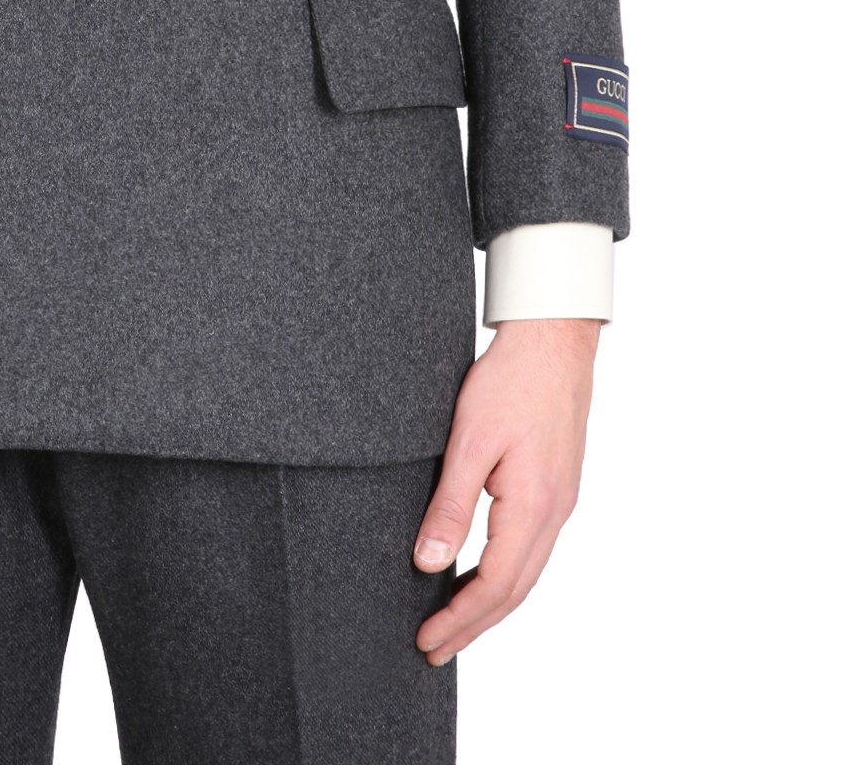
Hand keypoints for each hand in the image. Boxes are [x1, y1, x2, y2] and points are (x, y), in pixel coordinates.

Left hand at [411, 316, 599, 664]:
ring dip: (490, 604)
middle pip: (514, 590)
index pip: (495, 585)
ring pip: (526, 572)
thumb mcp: (469, 441)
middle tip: (433, 649)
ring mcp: (561, 501)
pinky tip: (482, 574)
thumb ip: (451, 506)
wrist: (553, 340)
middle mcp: (555, 512)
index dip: (460, 619)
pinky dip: (505, 574)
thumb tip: (428, 563)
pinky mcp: (557, 487)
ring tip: (453, 624)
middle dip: (473, 625)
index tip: (427, 640)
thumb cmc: (510, 381)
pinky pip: (532, 548)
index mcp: (534, 506)